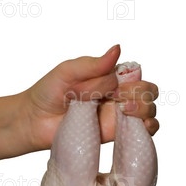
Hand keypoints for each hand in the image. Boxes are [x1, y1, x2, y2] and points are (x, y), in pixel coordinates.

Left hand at [23, 44, 158, 151]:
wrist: (35, 121)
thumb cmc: (48, 93)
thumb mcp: (68, 71)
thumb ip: (93, 64)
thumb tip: (118, 49)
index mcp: (109, 78)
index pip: (138, 75)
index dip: (135, 80)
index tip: (118, 86)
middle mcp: (117, 97)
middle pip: (149, 92)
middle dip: (142, 94)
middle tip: (120, 99)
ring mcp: (118, 118)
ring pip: (150, 111)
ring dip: (144, 109)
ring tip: (123, 111)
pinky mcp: (116, 136)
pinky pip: (143, 133)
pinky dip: (149, 128)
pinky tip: (138, 125)